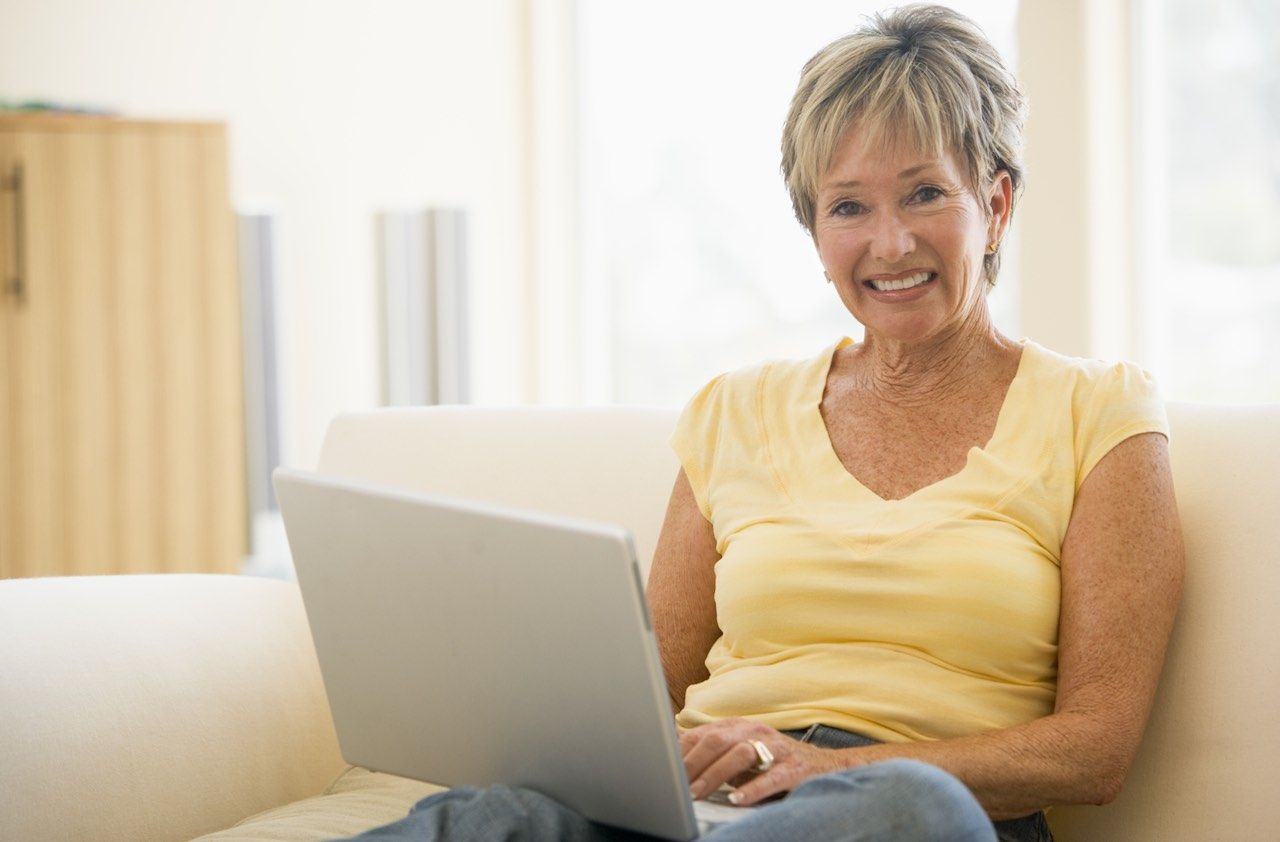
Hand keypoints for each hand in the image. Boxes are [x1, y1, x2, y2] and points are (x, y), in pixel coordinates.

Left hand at [680, 718, 847, 806]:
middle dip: (692, 764)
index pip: (703, 734)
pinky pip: (772, 777)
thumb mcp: (741, 752)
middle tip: (675, 786)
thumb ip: (714, 754)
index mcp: (738, 726)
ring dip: (715, 775)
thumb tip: (677, 765)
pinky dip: (753, 789)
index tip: (662, 769)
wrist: (825, 765)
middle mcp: (755, 731)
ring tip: (697, 794)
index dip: (681, 751)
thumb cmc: (773, 761)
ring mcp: (776, 747)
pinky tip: (737, 800)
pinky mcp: (794, 767)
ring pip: (740, 754)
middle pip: (717, 741)